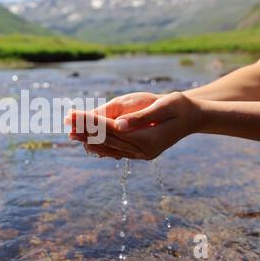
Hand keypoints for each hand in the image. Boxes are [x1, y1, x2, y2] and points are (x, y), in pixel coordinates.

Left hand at [68, 92, 200, 159]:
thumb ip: (142, 117)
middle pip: (107, 140)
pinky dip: (101, 146)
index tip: (73, 114)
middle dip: (85, 129)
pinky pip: (116, 151)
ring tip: (71, 132)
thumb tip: (118, 125)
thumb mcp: (164, 106)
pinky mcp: (140, 153)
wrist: (193, 118)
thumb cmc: (180, 107)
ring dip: (89, 139)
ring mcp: (142, 155)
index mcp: (148, 139)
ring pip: (110, 148)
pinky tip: (88, 142)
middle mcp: (143, 151)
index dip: (90, 122)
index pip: (112, 130)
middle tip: (66, 121)